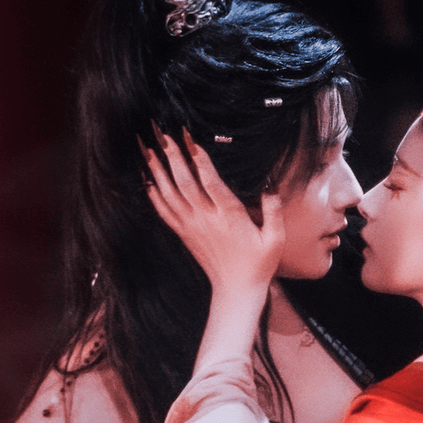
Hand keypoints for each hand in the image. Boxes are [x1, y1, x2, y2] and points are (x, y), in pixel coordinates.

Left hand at [142, 127, 283, 296]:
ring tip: (147, 148)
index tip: (190, 138)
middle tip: (162, 133)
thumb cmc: (258, 264)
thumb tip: (270, 188)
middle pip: (185, 182)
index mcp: (230, 217)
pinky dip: (153, 194)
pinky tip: (146, 179)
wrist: (236, 290)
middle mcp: (206, 219)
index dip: (200, 159)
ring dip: (157, 170)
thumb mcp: (276, 240)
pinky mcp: (184, 234)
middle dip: (173, 156)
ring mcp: (192, 226)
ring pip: (170, 194)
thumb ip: (273, 211)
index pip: (211, 182)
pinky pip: (164, 211)